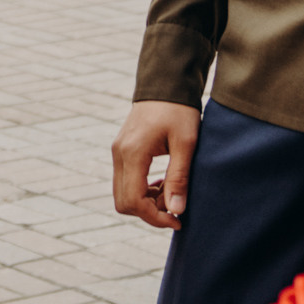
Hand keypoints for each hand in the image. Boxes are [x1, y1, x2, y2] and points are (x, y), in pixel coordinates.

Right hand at [112, 100, 202, 229]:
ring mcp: (118, 152)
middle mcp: (119, 154)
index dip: (154, 217)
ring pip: (123, 193)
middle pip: (123, 202)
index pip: (134, 201)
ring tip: (173, 191)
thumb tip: (175, 211)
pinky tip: (163, 182)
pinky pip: (126, 181)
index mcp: (132, 153)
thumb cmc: (179, 111)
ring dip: (146, 201)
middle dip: (149, 212)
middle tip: (175, 206)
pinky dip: (143, 190)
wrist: (166, 83)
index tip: (177, 220)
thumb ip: (178, 178)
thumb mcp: (185, 144)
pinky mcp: (122, 150)